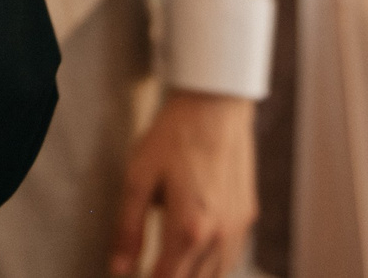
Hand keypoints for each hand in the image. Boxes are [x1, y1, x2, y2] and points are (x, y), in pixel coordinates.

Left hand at [110, 90, 256, 277]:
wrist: (216, 107)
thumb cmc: (173, 137)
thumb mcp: (138, 178)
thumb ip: (129, 228)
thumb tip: (119, 269)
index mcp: (189, 228)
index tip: (134, 277)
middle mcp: (219, 235)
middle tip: (150, 271)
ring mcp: (238, 228)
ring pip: (216, 276)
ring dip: (192, 277)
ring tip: (168, 269)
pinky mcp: (248, 217)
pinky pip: (231, 259)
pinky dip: (213, 268)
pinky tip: (196, 261)